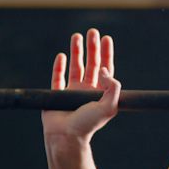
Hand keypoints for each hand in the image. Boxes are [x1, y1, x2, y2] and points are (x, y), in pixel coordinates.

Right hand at [42, 27, 119, 145]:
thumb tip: (103, 69)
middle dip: (92, 48)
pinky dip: (59, 66)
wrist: (66, 136)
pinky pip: (57, 77)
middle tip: (92, 32)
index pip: (105, 69)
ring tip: (76, 36)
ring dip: (76, 51)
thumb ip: (112, 87)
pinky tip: (61, 55)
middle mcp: (86, 90)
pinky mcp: (56, 94)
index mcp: (100, 93)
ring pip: (74, 67)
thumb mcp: (109, 106)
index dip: (106, 54)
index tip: (106, 38)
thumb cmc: (88, 124)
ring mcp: (71, 92)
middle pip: (91, 64)